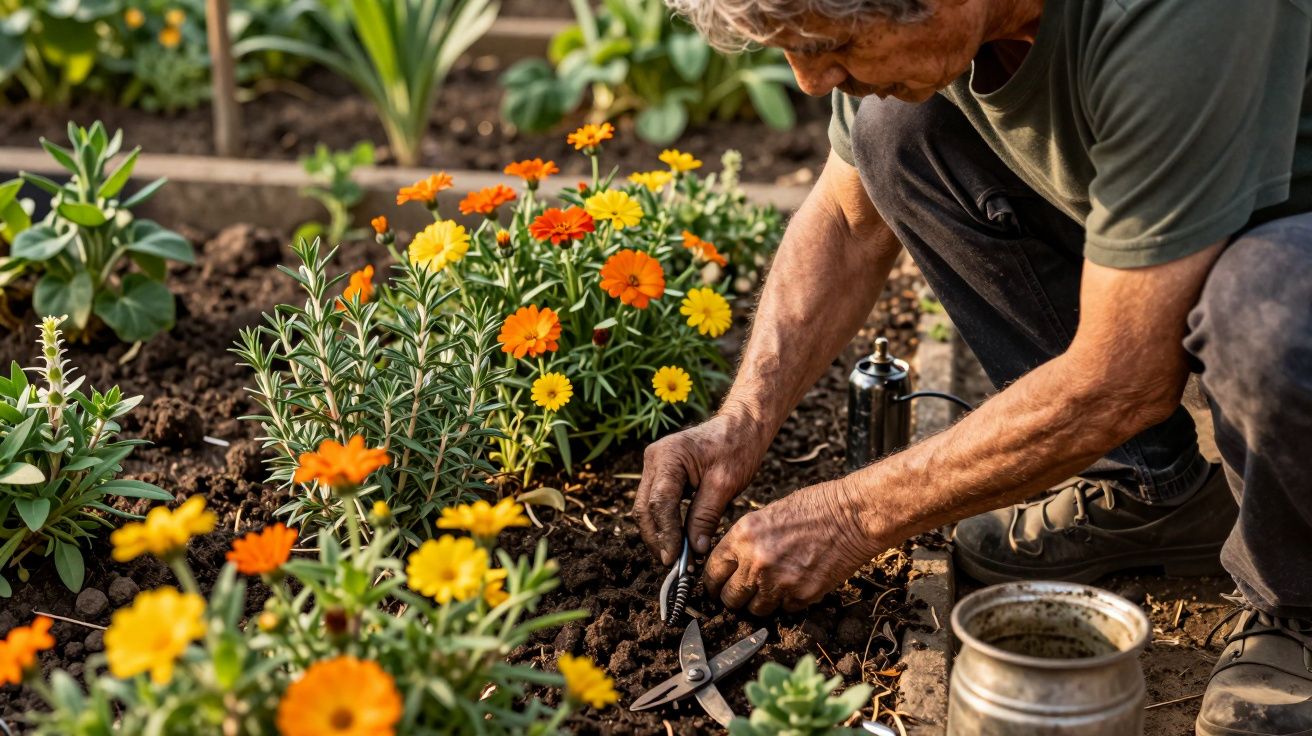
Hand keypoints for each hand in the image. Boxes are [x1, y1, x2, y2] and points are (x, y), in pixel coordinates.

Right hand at [636, 412, 768, 565]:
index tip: (675, 559)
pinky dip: (665, 524)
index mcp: (668, 456)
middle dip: (658, 539)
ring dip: (659, 534)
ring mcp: (654, 465)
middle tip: (675, 564)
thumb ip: (705, 516)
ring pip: (646, 509)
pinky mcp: (660, 473)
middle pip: (644, 509)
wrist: (742, 425)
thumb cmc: (737, 447)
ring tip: (679, 558)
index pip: (659, 503)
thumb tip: (694, 549)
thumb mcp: (725, 484)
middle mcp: (654, 458)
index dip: (665, 535)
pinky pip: (656, 503)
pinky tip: (679, 541)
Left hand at [704, 479, 878, 614]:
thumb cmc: (814, 508)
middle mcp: (756, 562)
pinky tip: (796, 583)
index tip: (717, 585)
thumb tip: (732, 563)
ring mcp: (779, 583)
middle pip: (730, 598)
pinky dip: (787, 601)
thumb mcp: (766, 515)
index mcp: (742, 537)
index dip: (714, 581)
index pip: (712, 571)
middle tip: (742, 593)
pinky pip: (784, 609)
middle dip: (734, 597)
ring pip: (756, 609)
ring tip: (772, 587)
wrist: (852, 516)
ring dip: (760, 602)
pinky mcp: (802, 596)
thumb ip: (745, 541)